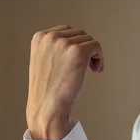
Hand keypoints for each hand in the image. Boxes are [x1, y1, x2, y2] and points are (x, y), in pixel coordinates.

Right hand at [27, 25, 103, 139]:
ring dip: (92, 55)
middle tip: (85, 67)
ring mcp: (63, 43)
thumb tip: (76, 42)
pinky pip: (96, 46)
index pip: (65, 31)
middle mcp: (50, 37)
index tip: (76, 61)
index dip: (74, 45)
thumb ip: (54, 49)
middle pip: (79, 34)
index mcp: (39, 38)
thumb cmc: (46, 92)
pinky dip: (100, 58)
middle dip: (84, 49)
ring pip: (88, 40)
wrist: (47, 108)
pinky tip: (96, 71)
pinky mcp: (77, 52)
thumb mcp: (43, 62)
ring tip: (89, 71)